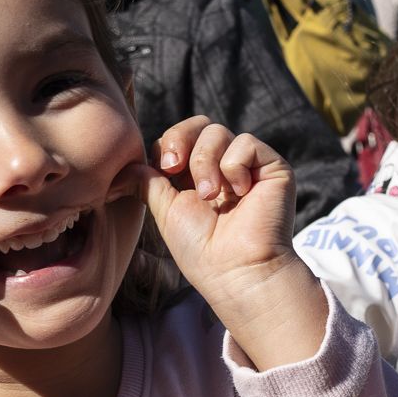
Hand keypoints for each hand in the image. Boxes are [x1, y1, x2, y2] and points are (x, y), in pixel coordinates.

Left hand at [145, 117, 325, 369]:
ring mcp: (249, 166)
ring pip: (219, 132)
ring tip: (211, 196)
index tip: (163, 169)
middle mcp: (224, 166)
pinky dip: (234, 166)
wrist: (236, 271)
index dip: (169, 144)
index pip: (180, 137)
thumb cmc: (202, 250)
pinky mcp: (273, 168)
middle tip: (175, 169)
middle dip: (181, 142)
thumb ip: (147, 182)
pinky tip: (240, 194)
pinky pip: (246, 143)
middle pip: (199, 125)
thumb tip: (124, 165)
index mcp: (198, 175)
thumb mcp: (165, 211)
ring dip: (205, 162)